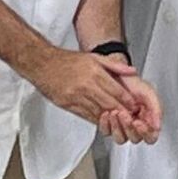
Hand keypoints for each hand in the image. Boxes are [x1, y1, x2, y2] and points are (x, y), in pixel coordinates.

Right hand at [26, 46, 160, 138]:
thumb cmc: (67, 60)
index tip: (135, 106)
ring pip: (98, 112)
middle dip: (122, 112)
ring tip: (119, 121)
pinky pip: (85, 115)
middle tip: (131, 118)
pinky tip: (102, 120)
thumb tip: (132, 71)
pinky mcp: (67, 104)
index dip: (128, 102)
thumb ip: (114, 66)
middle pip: (109, 104)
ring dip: (110, 118)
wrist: (43, 64)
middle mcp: (86, 86)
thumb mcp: (94, 57)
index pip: (117, 91)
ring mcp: (76, 96)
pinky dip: (96, 119)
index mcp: (94, 73)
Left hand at [95, 67, 162, 144]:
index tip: (139, 123)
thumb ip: (157, 109)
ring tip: (115, 112)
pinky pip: (107, 132)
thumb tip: (158, 127)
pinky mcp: (108, 125)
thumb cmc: (133, 83)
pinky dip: (106, 124)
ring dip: (117, 127)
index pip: (150, 136)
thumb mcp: (149, 92)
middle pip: (135, 138)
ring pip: (121, 138)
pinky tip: (106, 113)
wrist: (116, 76)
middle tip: (125, 114)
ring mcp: (121, 127)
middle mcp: (136, 126)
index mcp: (148, 120)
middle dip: (129, 128)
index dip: (145, 133)